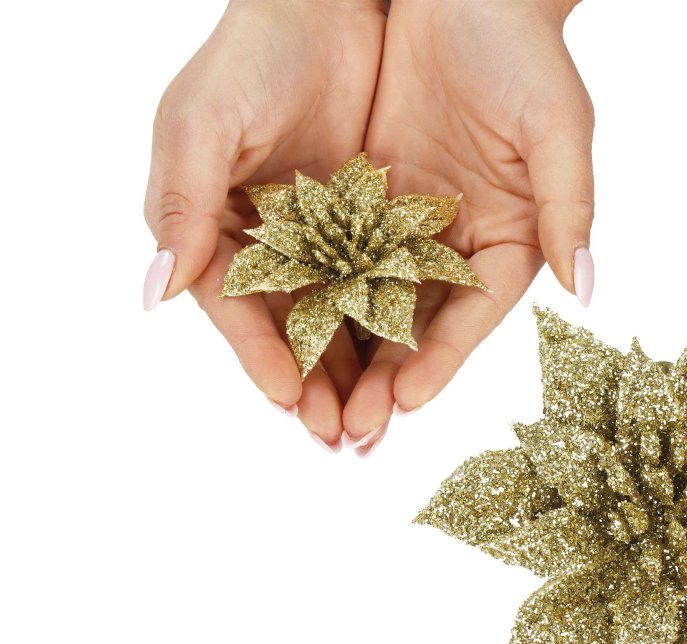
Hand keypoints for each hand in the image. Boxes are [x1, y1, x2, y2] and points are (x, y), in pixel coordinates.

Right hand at [143, 0, 386, 450]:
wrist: (329, 8)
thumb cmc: (251, 56)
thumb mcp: (204, 124)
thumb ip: (182, 205)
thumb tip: (153, 291)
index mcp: (215, 228)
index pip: (235, 308)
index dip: (259, 354)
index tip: (288, 397)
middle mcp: (268, 243)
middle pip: (290, 328)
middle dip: (314, 383)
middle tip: (340, 434)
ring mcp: (323, 238)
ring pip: (339, 317)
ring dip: (355, 370)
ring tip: (376, 418)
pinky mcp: (372, 224)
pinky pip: (381, 283)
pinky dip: (391, 322)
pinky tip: (408, 361)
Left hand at [339, 0, 594, 443]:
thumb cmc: (523, 51)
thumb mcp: (556, 127)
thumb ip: (569, 209)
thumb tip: (587, 291)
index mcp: (513, 239)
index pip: (475, 316)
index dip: (442, 362)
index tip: (404, 403)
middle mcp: (459, 243)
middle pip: (420, 325)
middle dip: (386, 378)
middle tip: (350, 430)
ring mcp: (410, 224)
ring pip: (372, 302)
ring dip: (345, 354)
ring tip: (313, 406)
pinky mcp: (366, 197)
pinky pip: (336, 253)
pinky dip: (315, 294)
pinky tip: (286, 331)